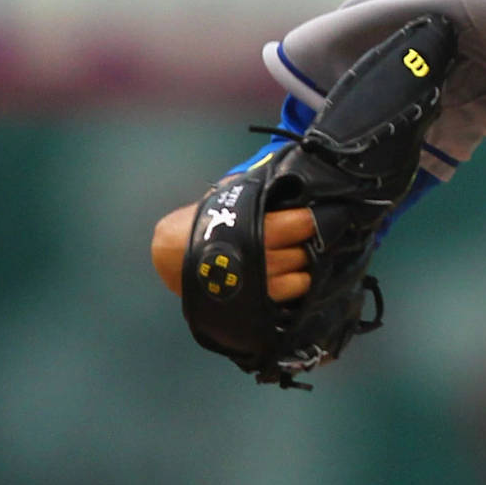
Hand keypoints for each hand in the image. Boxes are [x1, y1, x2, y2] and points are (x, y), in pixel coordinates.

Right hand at [150, 203, 316, 301]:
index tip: (317, 216)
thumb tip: (279, 180)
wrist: (168, 256)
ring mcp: (256, 285)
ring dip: (304, 269)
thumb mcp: (224, 200)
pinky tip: (294, 277)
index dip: (309, 221)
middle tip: (310, 239)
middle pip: (300, 253)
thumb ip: (251, 193)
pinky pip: (285, 299)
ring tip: (303, 259)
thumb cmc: (199, 223)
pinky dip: (294, 288)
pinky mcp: (252, 304)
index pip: (296, 225)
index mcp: (252, 229)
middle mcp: (258, 259)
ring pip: (298, 280)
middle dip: (308, 245)